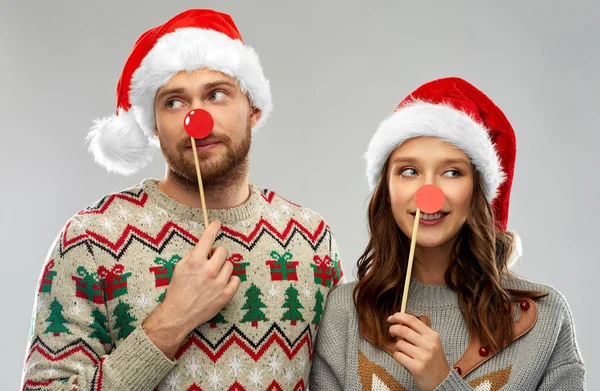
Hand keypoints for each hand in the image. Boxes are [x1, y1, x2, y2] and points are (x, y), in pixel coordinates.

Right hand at [143, 220, 240, 357]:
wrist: (179, 314)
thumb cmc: (178, 290)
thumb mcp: (180, 267)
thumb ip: (193, 254)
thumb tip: (205, 245)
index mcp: (196, 261)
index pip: (208, 238)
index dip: (213, 228)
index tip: (217, 224)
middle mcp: (209, 270)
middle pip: (223, 250)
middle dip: (217, 254)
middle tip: (211, 262)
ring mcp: (219, 283)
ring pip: (230, 265)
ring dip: (223, 268)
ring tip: (213, 277)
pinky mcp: (226, 294)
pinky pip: (236, 279)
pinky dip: (229, 281)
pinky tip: (220, 285)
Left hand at [387, 312, 449, 390]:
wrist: (442, 381)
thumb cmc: (434, 360)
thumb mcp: (432, 342)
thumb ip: (419, 331)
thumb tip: (401, 321)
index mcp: (432, 336)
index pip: (412, 320)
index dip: (399, 316)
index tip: (391, 318)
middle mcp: (429, 345)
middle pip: (403, 330)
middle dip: (393, 329)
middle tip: (392, 332)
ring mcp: (423, 356)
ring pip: (399, 344)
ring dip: (397, 346)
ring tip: (404, 350)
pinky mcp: (417, 367)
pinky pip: (398, 356)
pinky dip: (398, 356)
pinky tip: (404, 358)